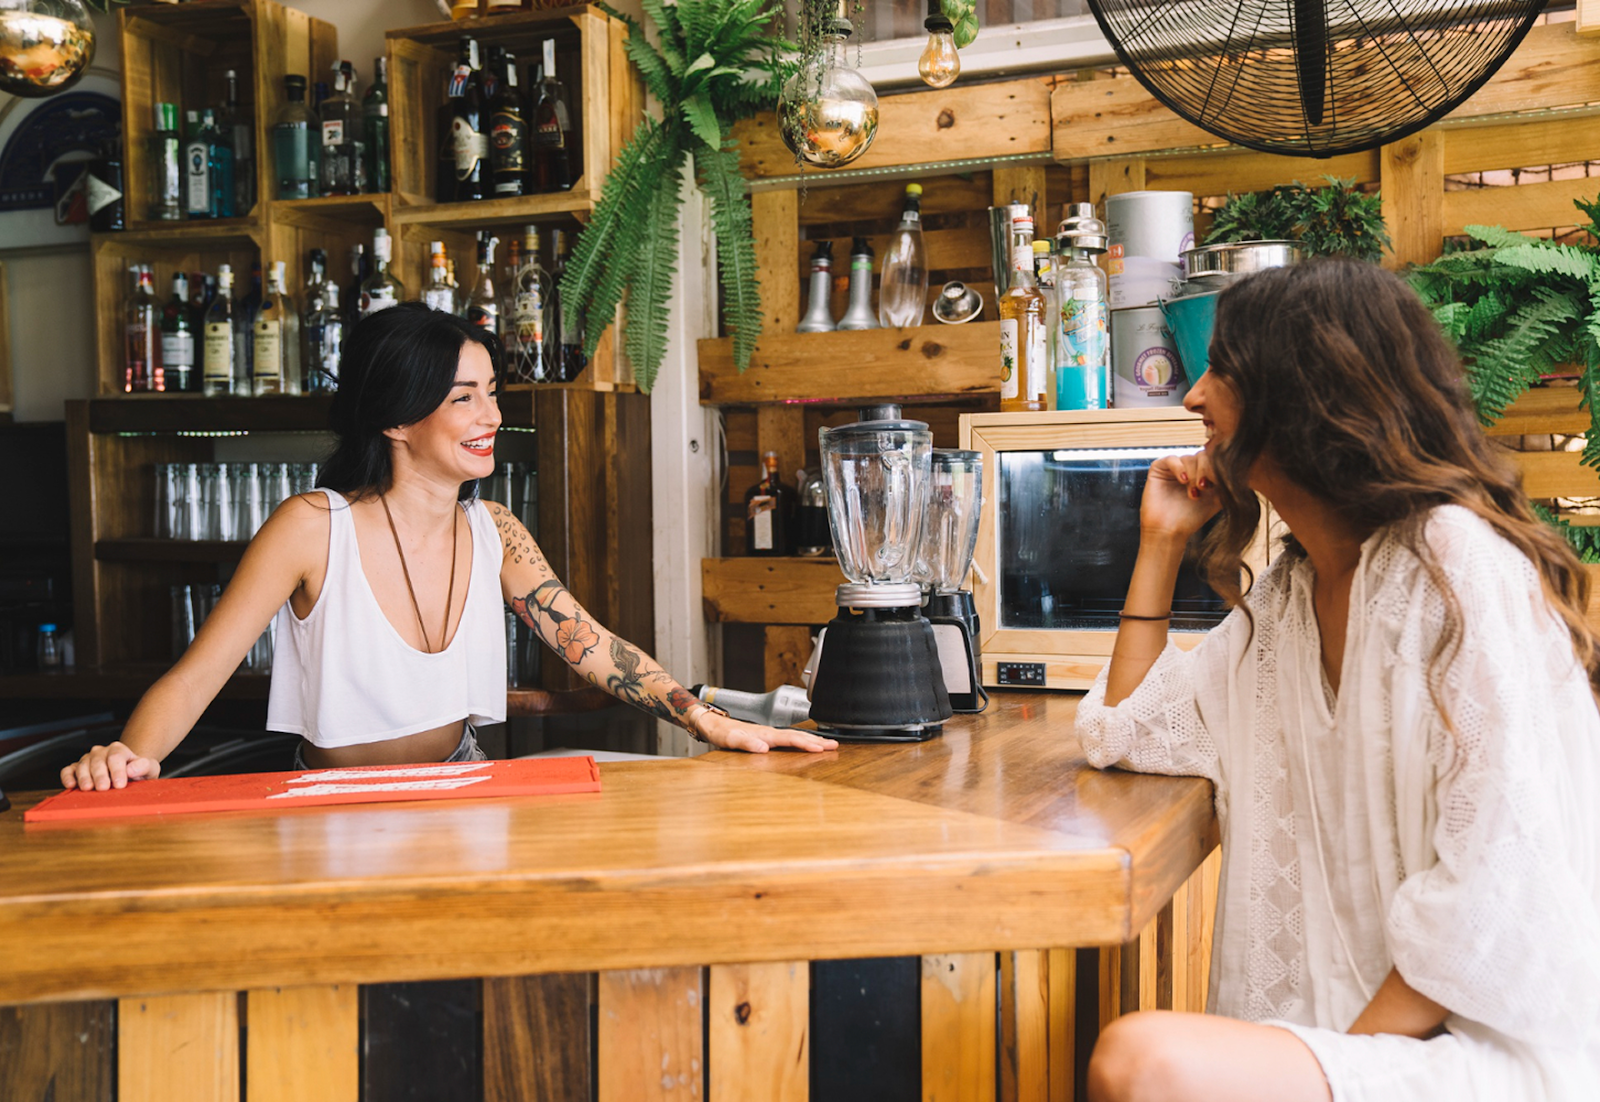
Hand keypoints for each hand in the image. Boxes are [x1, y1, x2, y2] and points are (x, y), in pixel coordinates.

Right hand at [60, 741, 160, 790]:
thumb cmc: (138, 772)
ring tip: (88, 789)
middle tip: (103, 788)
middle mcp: (101, 752)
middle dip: (100, 775)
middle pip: (98, 761)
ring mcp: (87, 760)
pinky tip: (71, 785)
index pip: (116, 757)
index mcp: (119, 749)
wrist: (127, 774)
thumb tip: (131, 769)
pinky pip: (68, 770)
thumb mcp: (150, 768)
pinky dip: (67, 776)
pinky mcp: (76, 769)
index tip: (120, 784)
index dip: (117, 771)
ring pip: (83, 765)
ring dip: (84, 777)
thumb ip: (144, 766)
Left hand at [692, 709, 838, 753]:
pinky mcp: (766, 737)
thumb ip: (746, 743)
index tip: (821, 748)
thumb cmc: (721, 733)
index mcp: (765, 734)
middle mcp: (769, 733)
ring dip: (811, 741)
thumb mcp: (730, 740)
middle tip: (835, 746)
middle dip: (817, 741)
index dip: (806, 744)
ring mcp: (769, 734)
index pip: (790, 739)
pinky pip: (788, 740)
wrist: (713, 725)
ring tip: (827, 744)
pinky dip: (801, 741)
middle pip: (798, 736)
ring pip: (795, 737)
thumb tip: (764, 748)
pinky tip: (805, 744)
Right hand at [1140, 451, 1221, 541]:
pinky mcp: (1159, 469)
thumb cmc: (1192, 519)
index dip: (1217, 468)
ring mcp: (1174, 468)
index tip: (1220, 483)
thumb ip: (1227, 485)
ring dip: (1193, 475)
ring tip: (1193, 494)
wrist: (1170, 532)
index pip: (1214, 459)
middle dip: (1206, 470)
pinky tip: (1183, 480)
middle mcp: (1189, 468)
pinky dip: (1179, 468)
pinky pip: (1172, 459)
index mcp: (1203, 473)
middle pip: (1203, 455)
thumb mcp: (1217, 499)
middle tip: (1204, 487)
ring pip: (1189, 458)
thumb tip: (1242, 474)